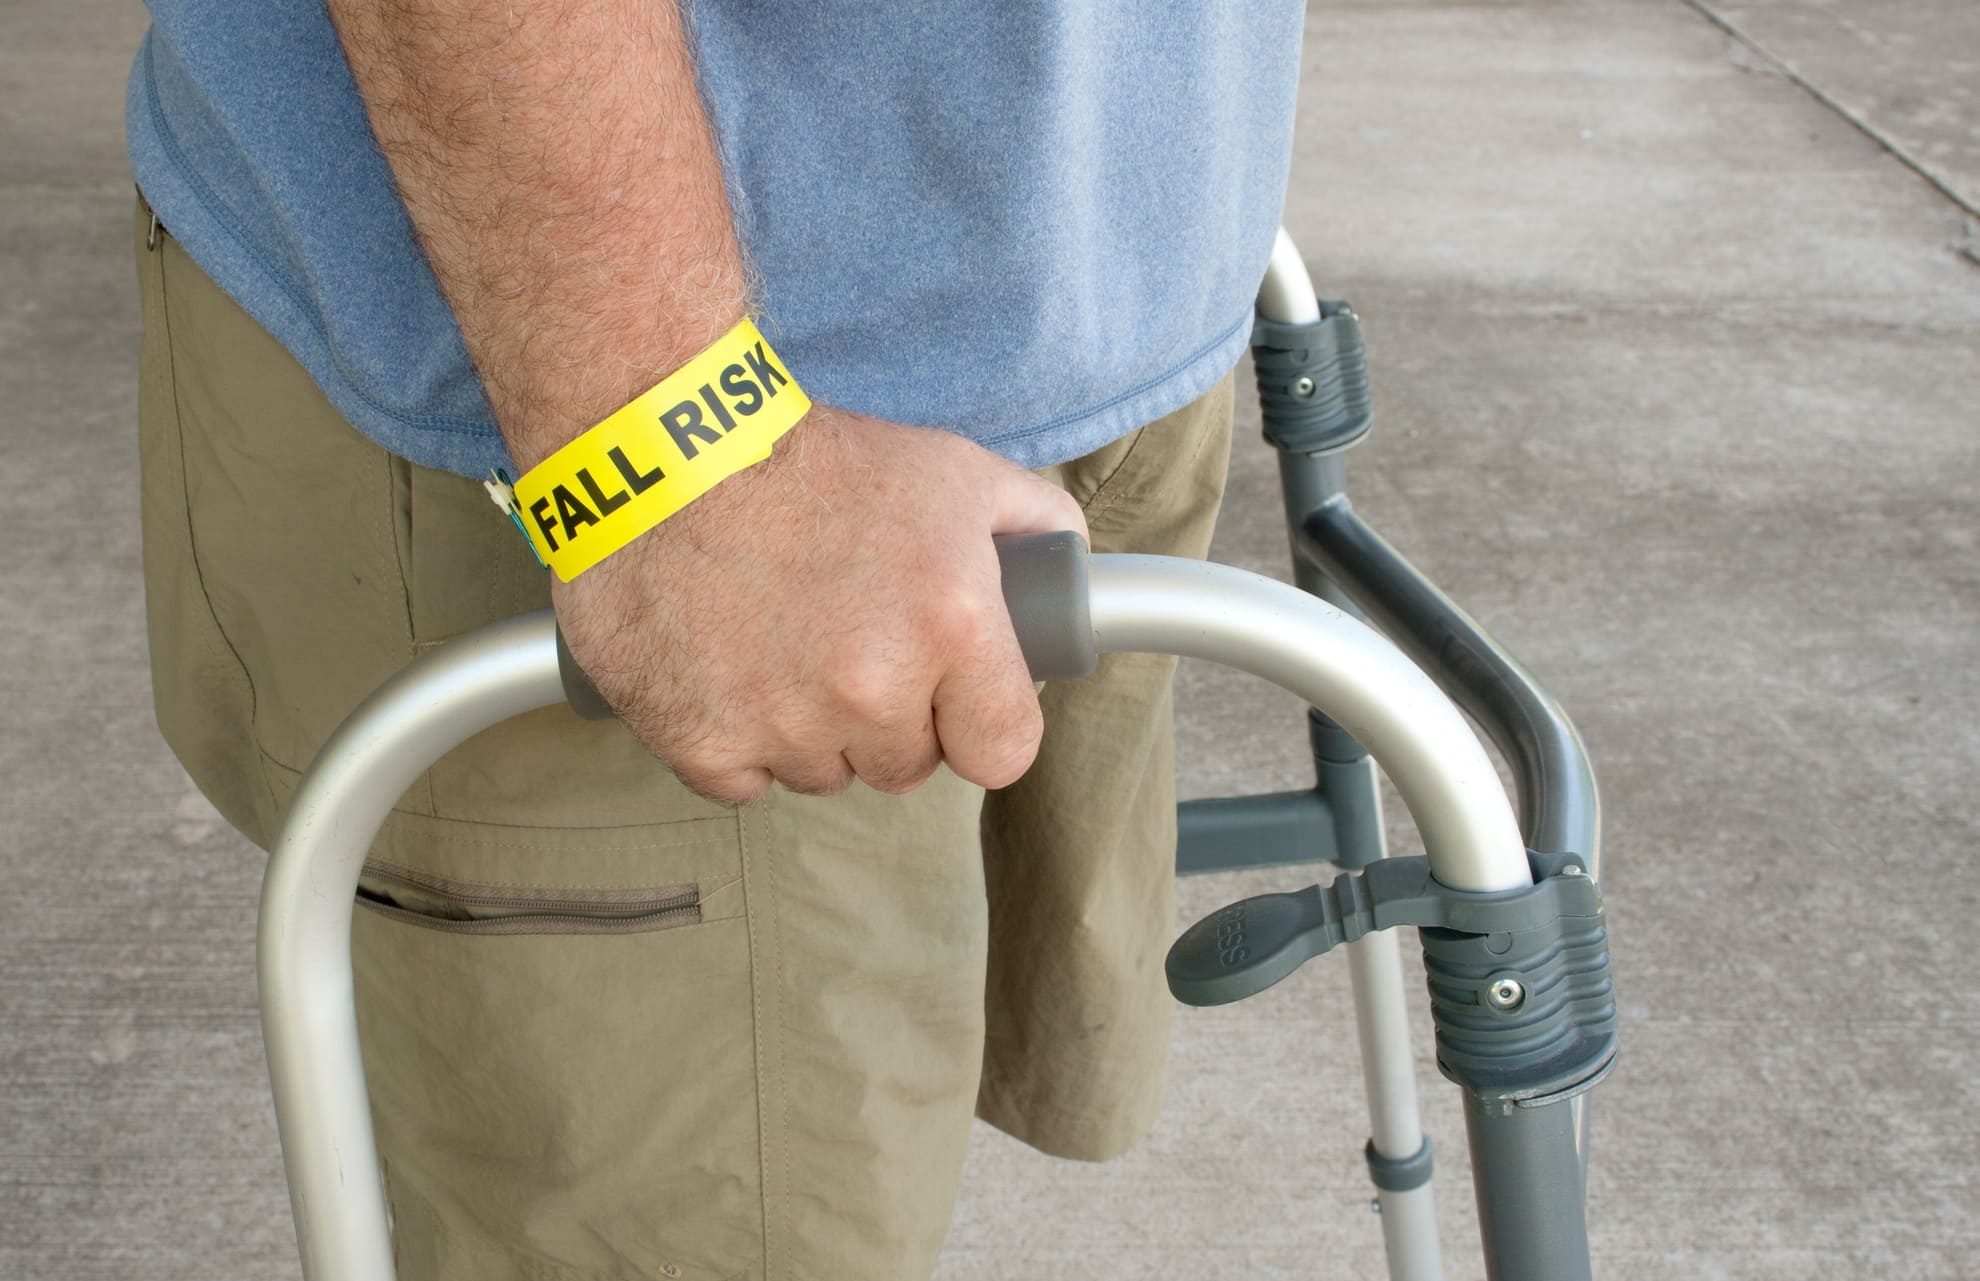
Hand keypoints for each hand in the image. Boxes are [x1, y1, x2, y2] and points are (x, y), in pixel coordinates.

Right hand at [551, 408, 1088, 802]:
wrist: (661, 449)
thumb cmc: (811, 456)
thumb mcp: (951, 469)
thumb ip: (1033, 522)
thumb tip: (1072, 568)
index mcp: (953, 627)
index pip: (1004, 753)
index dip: (979, 724)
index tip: (954, 698)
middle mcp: (873, 689)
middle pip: (908, 765)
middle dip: (888, 715)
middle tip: (850, 639)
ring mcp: (783, 724)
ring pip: (824, 773)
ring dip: (811, 728)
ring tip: (780, 640)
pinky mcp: (700, 742)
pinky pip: (743, 782)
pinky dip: (735, 740)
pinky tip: (727, 668)